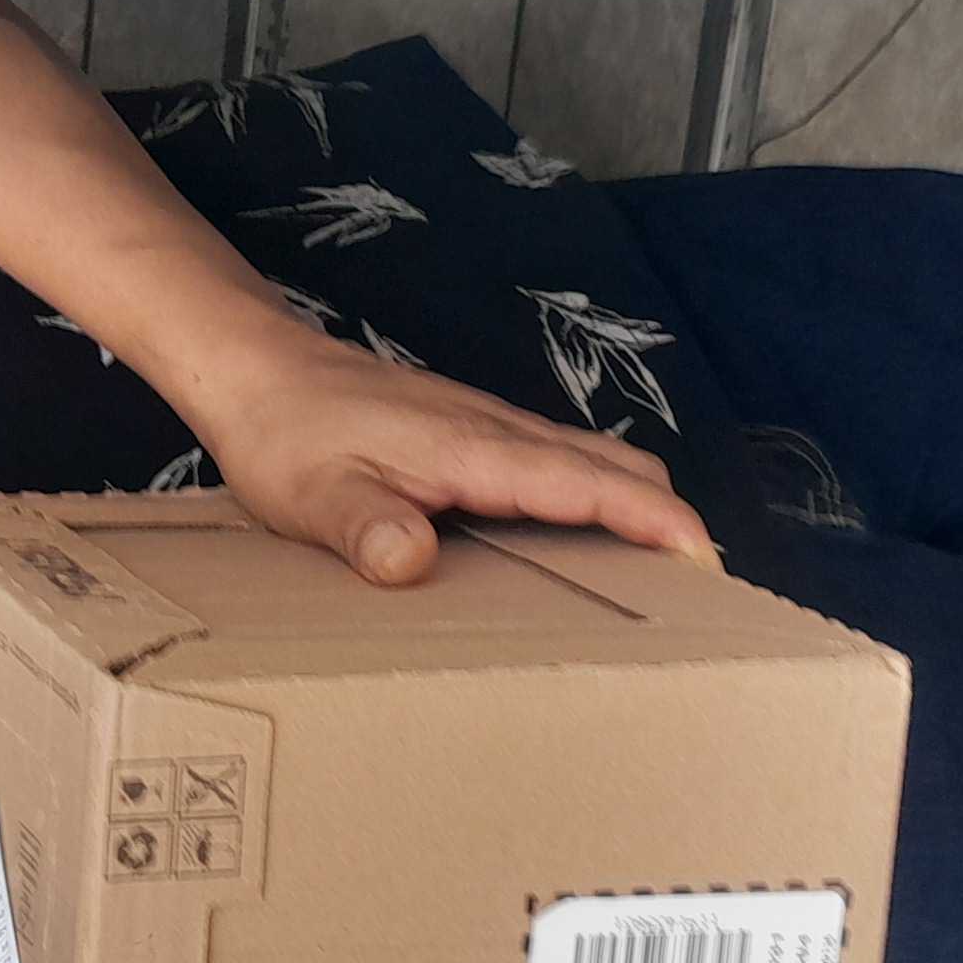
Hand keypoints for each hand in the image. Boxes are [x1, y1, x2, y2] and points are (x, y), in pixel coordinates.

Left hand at [176, 329, 714, 584]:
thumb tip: (410, 561)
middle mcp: (499, 433)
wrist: (257, 371)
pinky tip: (581, 541)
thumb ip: (363, 528)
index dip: (655, 522)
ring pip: (593, 461)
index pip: (592, 484)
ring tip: (658, 576)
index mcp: (476, 451)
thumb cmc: (285, 434)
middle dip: (668, 519)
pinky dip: (597, 497)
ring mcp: (489, 430)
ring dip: (637, 507)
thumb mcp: (312, 494)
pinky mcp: (473, 436)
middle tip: (698, 591)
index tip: (705, 561)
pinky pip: (558, 463)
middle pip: (616, 465)